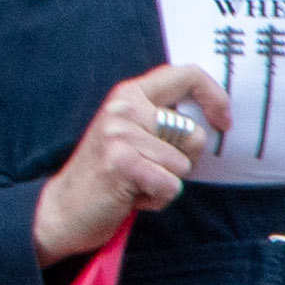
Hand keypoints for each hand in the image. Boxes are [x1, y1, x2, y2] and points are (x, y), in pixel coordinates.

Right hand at [30, 64, 234, 263]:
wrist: (62, 209)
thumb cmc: (108, 175)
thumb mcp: (134, 135)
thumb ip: (162, 119)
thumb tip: (209, 118)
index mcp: (130, 94)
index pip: (187, 75)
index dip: (215, 97)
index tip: (223, 122)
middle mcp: (124, 107)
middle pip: (194, 133)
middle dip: (183, 161)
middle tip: (149, 171)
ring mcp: (120, 133)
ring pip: (184, 164)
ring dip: (166, 183)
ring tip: (135, 183)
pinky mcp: (121, 161)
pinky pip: (171, 186)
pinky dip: (157, 199)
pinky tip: (131, 196)